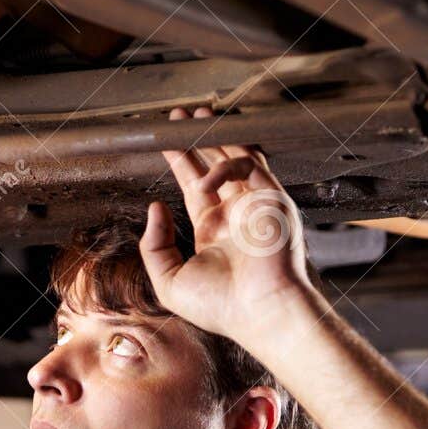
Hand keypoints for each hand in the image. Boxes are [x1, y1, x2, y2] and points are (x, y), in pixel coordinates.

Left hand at [139, 106, 315, 343]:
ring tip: (195, 117)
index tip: (166, 142)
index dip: (180, 162)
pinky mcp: (272, 199)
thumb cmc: (219, 306)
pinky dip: (228, 165)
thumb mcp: (168, 279)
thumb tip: (155, 207)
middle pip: (213, 165)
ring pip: (236, 157)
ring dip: (216, 135)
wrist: (260, 311)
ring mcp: (255, 205)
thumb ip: (154, 245)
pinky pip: (252, 166)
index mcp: (213, 231)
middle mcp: (235, 214)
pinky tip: (208, 179)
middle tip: (180, 117)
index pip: (195, 186)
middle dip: (197, 139)